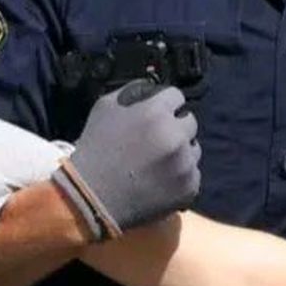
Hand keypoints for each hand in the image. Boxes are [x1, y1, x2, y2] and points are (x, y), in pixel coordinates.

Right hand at [52, 81, 199, 238]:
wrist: (91, 197)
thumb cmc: (95, 149)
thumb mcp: (104, 108)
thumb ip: (131, 92)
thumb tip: (151, 88)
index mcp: (155, 112)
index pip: (177, 96)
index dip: (166, 104)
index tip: (158, 113)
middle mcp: (175, 135)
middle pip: (189, 121)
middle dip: (175, 127)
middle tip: (156, 140)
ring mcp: (185, 163)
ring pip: (193, 149)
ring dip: (180, 152)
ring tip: (157, 163)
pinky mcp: (189, 187)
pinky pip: (192, 174)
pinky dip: (179, 176)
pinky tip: (160, 181)